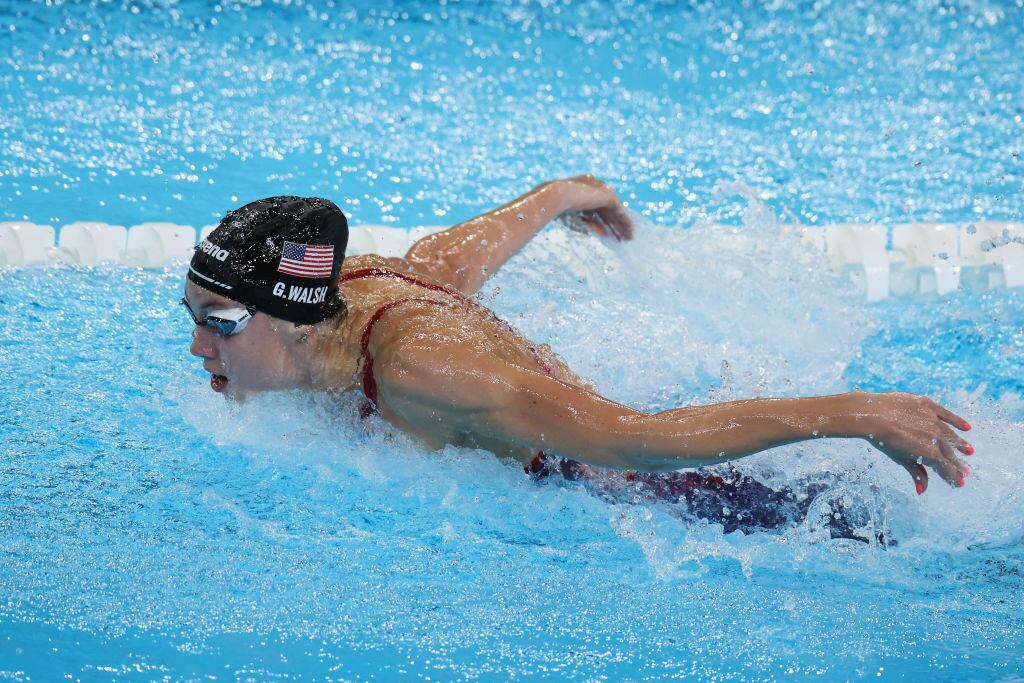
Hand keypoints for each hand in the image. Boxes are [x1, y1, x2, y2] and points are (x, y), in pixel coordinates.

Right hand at [555, 175, 633, 240]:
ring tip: (629, 238)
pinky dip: (625, 221)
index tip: (608, 235)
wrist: (557, 196)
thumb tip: (604, 234)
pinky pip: (619, 211)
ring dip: (622, 224)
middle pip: (608, 210)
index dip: (603, 222)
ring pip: (615, 211)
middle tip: (621, 238)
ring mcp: (602, 190)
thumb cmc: (557, 208)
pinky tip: (630, 231)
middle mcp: (595, 187)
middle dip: (615, 225)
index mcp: (583, 188)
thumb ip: (589, 224)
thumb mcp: (575, 219)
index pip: (597, 208)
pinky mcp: (608, 196)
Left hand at [847, 391, 973, 493]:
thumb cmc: (882, 438)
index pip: (946, 468)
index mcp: (929, 453)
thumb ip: (915, 472)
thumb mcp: (899, 458)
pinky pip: (946, 414)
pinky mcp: (928, 405)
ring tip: (969, 451)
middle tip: (965, 471)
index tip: (960, 482)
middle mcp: (935, 437)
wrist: (870, 414)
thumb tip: (922, 490)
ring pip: (950, 435)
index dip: (953, 476)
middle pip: (949, 453)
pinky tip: (967, 427)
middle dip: (957, 464)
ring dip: (960, 444)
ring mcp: (933, 419)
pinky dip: (957, 421)